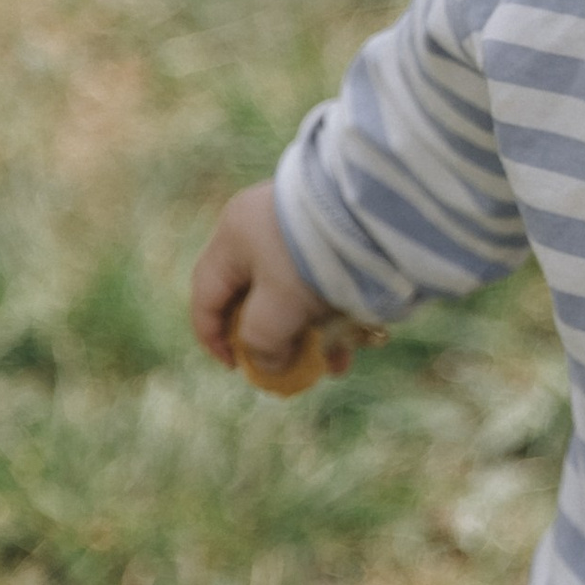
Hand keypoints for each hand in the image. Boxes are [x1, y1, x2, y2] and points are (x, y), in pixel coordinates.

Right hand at [190, 183, 348, 394]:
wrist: (377, 215)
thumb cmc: (310, 261)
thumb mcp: (277, 309)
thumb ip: (262, 342)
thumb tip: (268, 366)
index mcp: (231, 238)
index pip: (206, 295)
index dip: (214, 337)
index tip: (236, 369)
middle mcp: (261, 228)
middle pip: (254, 298)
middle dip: (274, 341)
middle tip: (288, 369)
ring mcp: (299, 230)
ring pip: (295, 295)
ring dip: (310, 334)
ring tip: (333, 365)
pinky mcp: (333, 235)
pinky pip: (325, 284)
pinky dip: (333, 315)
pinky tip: (354, 341)